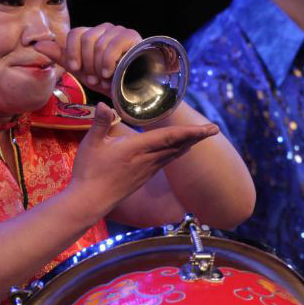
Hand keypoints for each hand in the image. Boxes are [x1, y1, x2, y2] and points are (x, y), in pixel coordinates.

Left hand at [36, 23, 141, 96]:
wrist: (128, 93)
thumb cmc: (104, 81)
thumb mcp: (80, 71)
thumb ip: (60, 56)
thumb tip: (37, 45)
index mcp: (91, 34)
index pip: (75, 33)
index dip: (73, 53)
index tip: (77, 69)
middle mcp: (105, 29)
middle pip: (86, 38)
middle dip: (88, 64)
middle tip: (94, 79)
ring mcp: (119, 31)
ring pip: (99, 43)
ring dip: (99, 67)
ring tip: (104, 79)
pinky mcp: (132, 37)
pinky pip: (113, 45)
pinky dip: (108, 63)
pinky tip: (110, 74)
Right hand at [69, 102, 217, 213]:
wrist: (90, 201)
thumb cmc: (89, 171)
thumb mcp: (92, 144)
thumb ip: (101, 122)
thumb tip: (103, 103)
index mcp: (137, 148)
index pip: (170, 137)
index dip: (191, 131)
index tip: (209, 128)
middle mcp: (147, 159)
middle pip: (177, 145)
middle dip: (196, 136)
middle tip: (213, 129)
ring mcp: (147, 170)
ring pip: (173, 154)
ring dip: (187, 144)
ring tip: (199, 136)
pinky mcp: (143, 177)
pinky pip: (165, 162)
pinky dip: (176, 153)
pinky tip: (177, 151)